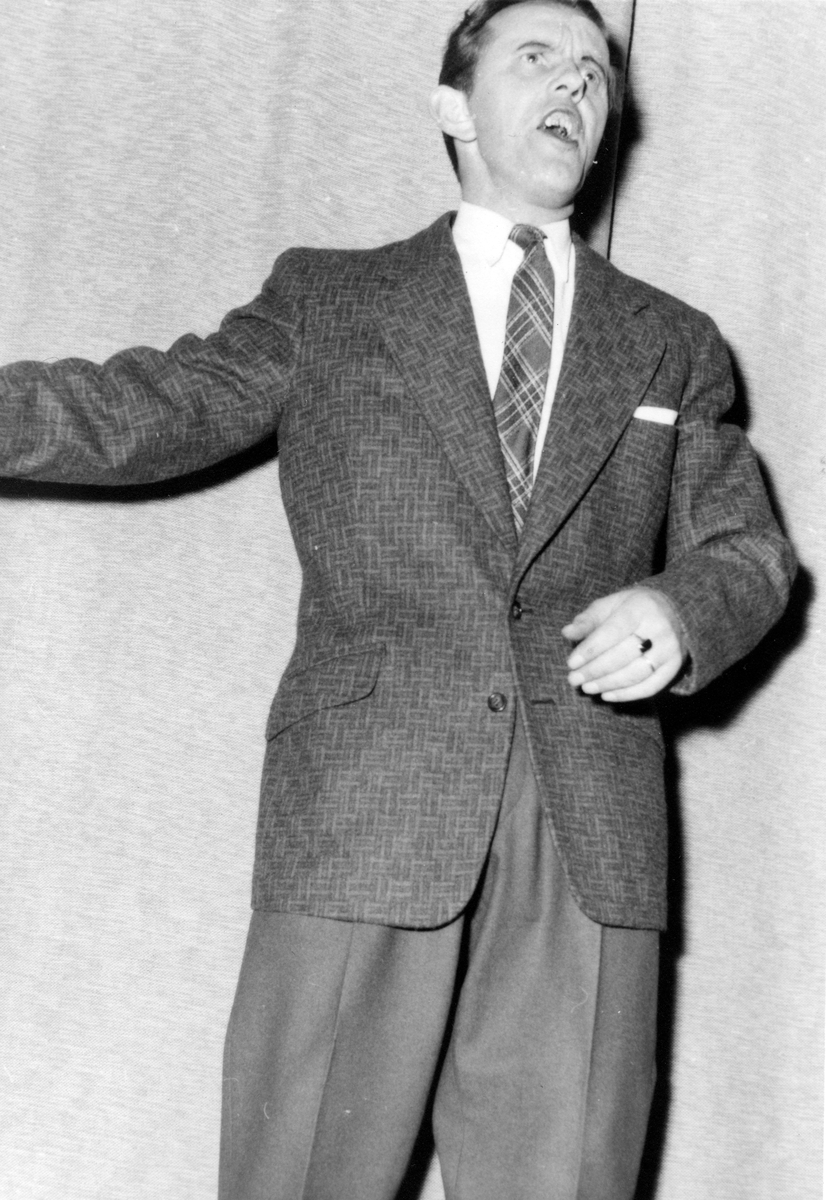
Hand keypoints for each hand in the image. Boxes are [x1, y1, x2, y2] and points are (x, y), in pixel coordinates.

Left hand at [562, 588, 686, 701]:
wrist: (672, 610)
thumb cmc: (631, 609)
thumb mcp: (609, 606)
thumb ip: (588, 620)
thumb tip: (567, 632)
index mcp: (641, 607)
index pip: (612, 632)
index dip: (590, 649)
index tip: (571, 663)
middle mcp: (660, 627)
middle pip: (623, 655)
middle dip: (595, 670)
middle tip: (574, 679)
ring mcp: (670, 648)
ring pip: (636, 673)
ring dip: (608, 684)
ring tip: (587, 688)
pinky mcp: (675, 666)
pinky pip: (651, 686)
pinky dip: (627, 694)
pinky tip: (607, 695)